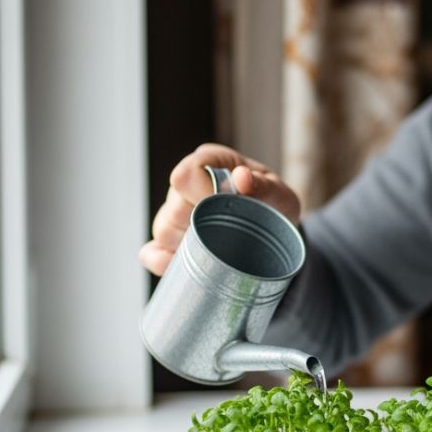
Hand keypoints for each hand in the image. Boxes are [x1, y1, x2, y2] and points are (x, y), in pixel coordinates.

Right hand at [138, 143, 301, 275]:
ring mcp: (173, 213)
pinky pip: (151, 253)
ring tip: (221, 251)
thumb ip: (264, 185)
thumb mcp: (279, 195)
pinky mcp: (168, 240)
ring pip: (163, 231)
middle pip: (174, 208)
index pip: (185, 175)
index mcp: (209, 163)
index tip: (229, 210)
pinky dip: (165, 263)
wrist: (276, 231)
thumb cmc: (275, 206)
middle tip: (233, 236)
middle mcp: (185, 186)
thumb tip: (241, 177)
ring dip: (190, 247)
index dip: (202, 195)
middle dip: (203, 226)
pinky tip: (187, 268)